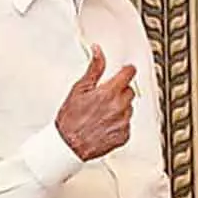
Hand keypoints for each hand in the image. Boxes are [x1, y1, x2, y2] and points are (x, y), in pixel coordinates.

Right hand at [55, 45, 135, 160]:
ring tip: (102, 113)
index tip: (124, 72)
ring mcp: (123, 122)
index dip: (126, 71)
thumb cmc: (70, 119)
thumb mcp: (79, 89)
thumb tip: (98, 52)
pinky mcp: (124, 135)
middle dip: (120, 91)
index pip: (129, 73)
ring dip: (119, 108)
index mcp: (109, 93)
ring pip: (129, 108)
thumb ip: (93, 69)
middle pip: (129, 91)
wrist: (68, 145)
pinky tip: (105, 124)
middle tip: (104, 98)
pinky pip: (126, 124)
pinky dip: (119, 123)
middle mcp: (119, 107)